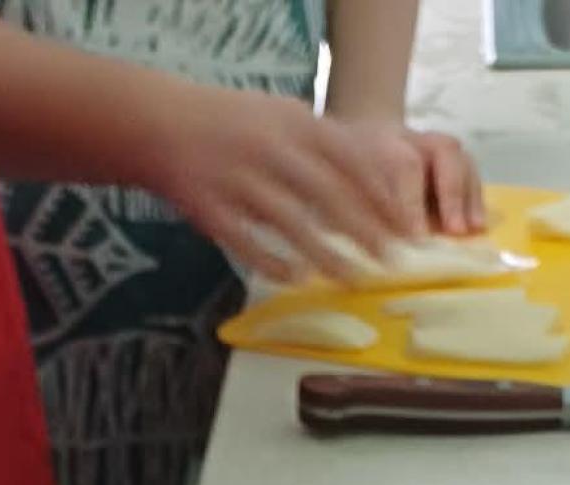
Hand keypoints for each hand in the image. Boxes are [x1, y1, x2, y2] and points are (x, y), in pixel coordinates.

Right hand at [143, 84, 425, 280]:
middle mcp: (268, 147)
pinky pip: (246, 241)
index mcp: (293, 123)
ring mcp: (237, 178)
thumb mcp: (284, 119)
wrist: (162, 123)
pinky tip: (297, 280)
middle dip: (363, 229)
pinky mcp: (210, 208)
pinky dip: (272, 261)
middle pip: (327, 192)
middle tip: (391, 263)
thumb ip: (324, 148)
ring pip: (289, 220)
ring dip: (325, 253)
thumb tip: (375, 186)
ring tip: (354, 280)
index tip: (407, 227)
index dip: (381, 195)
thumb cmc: (236, 127)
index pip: (350, 158)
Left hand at [333, 124, 485, 237]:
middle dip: (450, 193)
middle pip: (442, 152)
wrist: (361, 136)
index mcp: (381, 139)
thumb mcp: (336, 183)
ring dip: (468, 197)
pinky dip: (476, 198)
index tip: (415, 236)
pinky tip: (479, 225)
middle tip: (454, 230)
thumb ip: (348, 208)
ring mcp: (436, 144)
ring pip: (460, 159)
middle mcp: (414, 136)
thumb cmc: (345, 171)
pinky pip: (470, 172)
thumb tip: (358, 244)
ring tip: (472, 229)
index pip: (402, 165)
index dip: (411, 201)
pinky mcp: (453, 159)